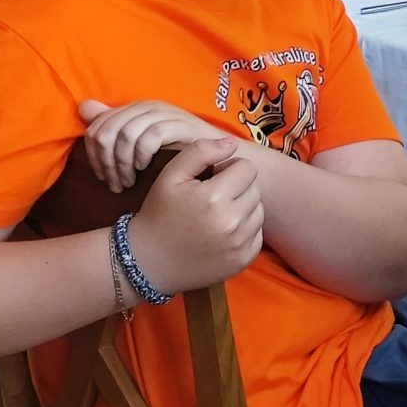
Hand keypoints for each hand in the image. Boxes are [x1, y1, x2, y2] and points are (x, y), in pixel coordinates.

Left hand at [80, 99, 220, 193]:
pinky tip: (144, 169)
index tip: (103, 177)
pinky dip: (142, 155)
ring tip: (128, 182)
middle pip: (108, 131)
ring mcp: (164, 113)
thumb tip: (83, 107)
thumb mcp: (141, 141)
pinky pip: (150, 136)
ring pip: (126, 135)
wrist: (222, 156)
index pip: (98, 125)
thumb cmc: (180, 152)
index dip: (94, 155)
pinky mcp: (180, 124)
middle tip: (115, 185)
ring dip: (122, 165)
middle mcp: (147, 106)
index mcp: (135, 108)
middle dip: (106, 163)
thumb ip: (114, 124)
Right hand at [126, 138, 264, 295]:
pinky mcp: (243, 260)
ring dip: (242, 209)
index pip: (247, 168)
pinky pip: (257, 233)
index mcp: (214, 197)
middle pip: (254, 189)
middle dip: (236, 189)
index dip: (229, 169)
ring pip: (258, 210)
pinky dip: (244, 230)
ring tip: (215, 216)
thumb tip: (232, 143)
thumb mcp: (170, 175)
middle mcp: (231, 222)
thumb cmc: (159, 214)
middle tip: (211, 199)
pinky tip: (221, 233)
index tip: (212, 180)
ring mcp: (239, 244)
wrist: (148, 263)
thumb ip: (201, 152)